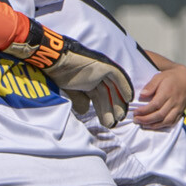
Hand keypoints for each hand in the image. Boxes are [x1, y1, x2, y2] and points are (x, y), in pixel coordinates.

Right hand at [8, 22, 132, 128]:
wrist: (57, 62)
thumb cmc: (59, 75)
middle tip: (114, 123)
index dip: (104, 110)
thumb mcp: (70, 92)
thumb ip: (79, 100)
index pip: (100, 98)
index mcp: (88, 82)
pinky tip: (128, 99)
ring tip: (119, 117)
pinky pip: (118, 77)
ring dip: (117, 103)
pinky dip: (124, 87)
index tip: (108, 122)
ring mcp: (102, 71)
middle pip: (108, 95)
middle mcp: (97, 76)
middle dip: (111, 109)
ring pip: (113, 89)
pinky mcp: (105, 66)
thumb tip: (85, 111)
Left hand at [132, 62, 185, 129]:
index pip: (155, 105)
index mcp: (168, 92)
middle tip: (136, 120)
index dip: (144, 110)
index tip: (135, 112)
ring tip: (143, 125)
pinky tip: (154, 126)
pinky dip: (163, 126)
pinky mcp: (181, 111)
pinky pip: (173, 122)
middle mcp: (174, 101)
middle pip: (160, 114)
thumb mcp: (159, 77)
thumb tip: (142, 95)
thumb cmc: (170, 78)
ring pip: (167, 120)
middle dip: (146, 119)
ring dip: (154, 125)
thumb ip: (150, 86)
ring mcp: (179, 108)